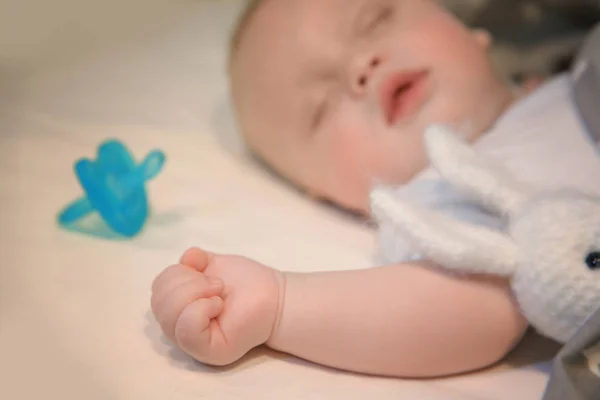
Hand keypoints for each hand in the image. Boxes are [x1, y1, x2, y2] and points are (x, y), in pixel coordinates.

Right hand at [151, 247, 282, 365]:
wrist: (276, 296)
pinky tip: (218, 305)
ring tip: (219, 293)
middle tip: (217, 284)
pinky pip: (186, 330)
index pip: (157, 290)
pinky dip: (201, 309)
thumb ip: (195, 261)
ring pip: (169, 316)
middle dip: (187, 282)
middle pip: (158, 302)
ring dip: (195, 293)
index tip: (205, 271)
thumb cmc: (247, 282)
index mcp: (178, 308)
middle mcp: (180, 329)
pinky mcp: (207, 352)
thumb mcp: (214, 264)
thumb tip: (186, 258)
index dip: (176, 273)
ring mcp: (192, 344)